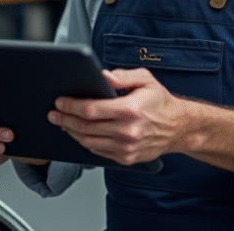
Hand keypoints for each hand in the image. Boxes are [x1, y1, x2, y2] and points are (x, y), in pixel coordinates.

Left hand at [48, 68, 185, 166]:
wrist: (179, 128)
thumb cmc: (160, 101)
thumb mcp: (145, 79)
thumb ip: (122, 76)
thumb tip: (102, 76)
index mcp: (130, 109)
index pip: (91, 110)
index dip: (71, 106)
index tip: (60, 102)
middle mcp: (127, 131)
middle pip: (85, 127)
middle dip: (65, 119)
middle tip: (53, 114)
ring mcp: (126, 147)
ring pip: (89, 142)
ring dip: (72, 132)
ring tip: (62, 123)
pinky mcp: (126, 158)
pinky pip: (98, 152)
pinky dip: (85, 142)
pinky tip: (79, 133)